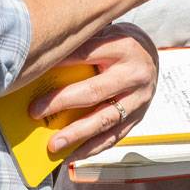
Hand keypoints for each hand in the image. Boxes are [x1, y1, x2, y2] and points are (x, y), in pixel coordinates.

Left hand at [27, 22, 158, 158]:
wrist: (153, 58)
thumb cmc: (121, 45)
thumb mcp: (108, 35)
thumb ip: (85, 46)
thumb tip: (47, 63)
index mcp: (125, 47)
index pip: (88, 54)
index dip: (62, 62)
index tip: (36, 71)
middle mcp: (134, 74)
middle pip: (94, 91)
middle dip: (62, 102)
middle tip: (36, 112)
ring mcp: (138, 99)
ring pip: (104, 119)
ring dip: (76, 134)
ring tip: (53, 145)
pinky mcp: (139, 118)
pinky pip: (113, 137)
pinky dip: (91, 148)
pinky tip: (72, 155)